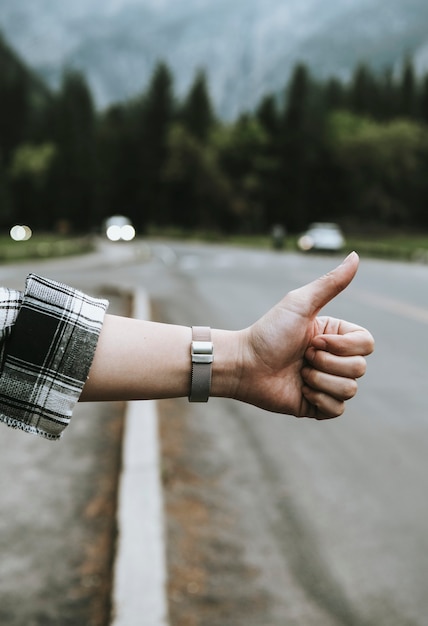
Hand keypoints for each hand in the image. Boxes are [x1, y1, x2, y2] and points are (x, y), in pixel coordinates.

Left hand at [235, 252, 373, 418]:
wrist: (244, 364)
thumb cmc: (269, 332)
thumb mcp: (300, 304)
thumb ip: (330, 283)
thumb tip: (356, 255)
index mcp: (335, 336)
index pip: (366, 344)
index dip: (342, 345)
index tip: (313, 339)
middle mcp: (335, 359)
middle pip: (360, 368)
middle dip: (327, 363)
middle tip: (302, 356)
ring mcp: (327, 383)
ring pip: (350, 390)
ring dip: (319, 381)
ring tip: (299, 373)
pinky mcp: (318, 406)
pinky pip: (337, 410)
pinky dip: (318, 400)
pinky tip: (300, 390)